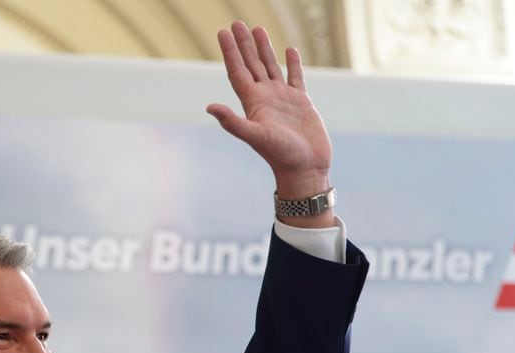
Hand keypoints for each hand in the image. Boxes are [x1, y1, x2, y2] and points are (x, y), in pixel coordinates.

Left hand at [207, 22, 331, 201]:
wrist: (305, 168)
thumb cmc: (280, 155)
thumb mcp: (255, 136)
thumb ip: (232, 122)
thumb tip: (209, 107)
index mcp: (253, 102)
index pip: (237, 71)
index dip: (230, 51)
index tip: (222, 32)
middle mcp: (265, 98)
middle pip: (251, 64)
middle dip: (243, 44)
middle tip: (236, 23)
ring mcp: (283, 99)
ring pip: (271, 67)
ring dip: (264, 49)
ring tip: (258, 29)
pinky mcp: (301, 102)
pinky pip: (295, 77)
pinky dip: (292, 63)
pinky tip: (289, 51)